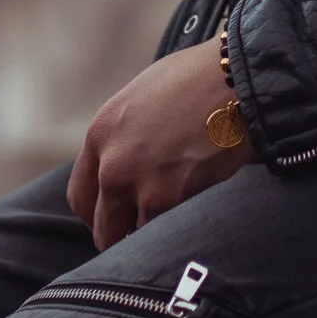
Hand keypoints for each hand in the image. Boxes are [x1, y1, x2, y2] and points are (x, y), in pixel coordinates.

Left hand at [68, 41, 247, 249]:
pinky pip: (159, 236)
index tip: (118, 219)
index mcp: (100, 134)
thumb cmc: (198, 81)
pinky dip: (173, 235)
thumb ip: (126, 137)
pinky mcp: (164, 201)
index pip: (80, 196)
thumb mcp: (143, 100)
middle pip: (100, 224)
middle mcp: (109, 163)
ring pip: (128, 237)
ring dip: (149, 235)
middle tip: (146, 231)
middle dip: (122, 232)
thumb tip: (131, 162)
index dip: (100, 213)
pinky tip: (190, 219)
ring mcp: (134, 184)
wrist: (235, 80)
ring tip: (174, 222)